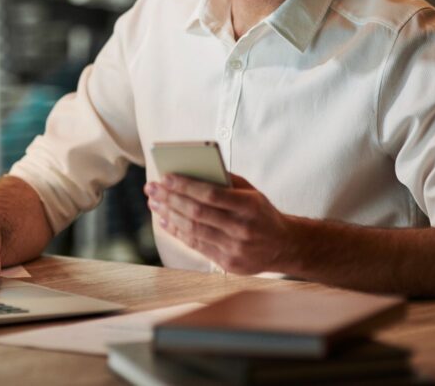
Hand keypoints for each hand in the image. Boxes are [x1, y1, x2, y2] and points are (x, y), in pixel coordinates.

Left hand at [144, 173, 292, 274]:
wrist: (283, 245)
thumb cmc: (261, 212)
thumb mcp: (251, 192)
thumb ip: (226, 181)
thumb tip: (192, 171)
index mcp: (249, 206)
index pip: (210, 194)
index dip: (185, 186)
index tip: (165, 177)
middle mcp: (242, 229)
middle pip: (197, 213)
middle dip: (170, 199)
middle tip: (151, 188)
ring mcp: (235, 249)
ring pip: (193, 230)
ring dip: (169, 215)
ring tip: (154, 203)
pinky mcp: (228, 264)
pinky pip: (196, 246)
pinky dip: (177, 232)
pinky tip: (165, 221)